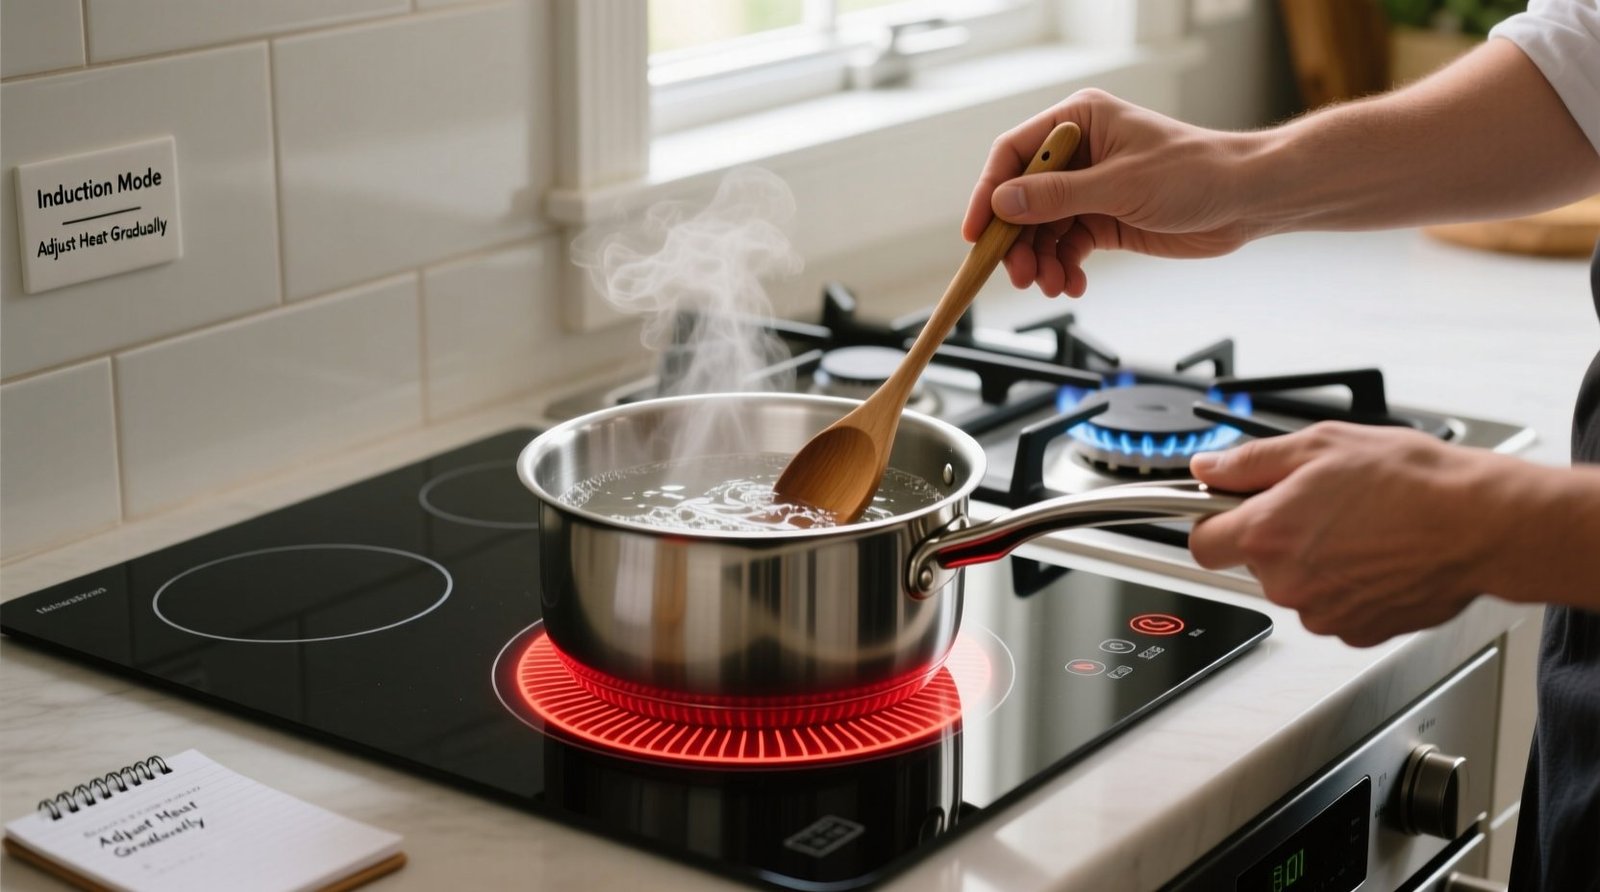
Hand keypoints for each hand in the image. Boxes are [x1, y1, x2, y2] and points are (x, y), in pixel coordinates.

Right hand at [962, 89, 1259, 297]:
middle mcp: (1078, 153)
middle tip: (1018, 274)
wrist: (1245, 200)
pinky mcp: (1103, 219)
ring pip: (1041, 229)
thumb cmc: (1195, 173)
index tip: (978, 232)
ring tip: (1050, 284)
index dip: (990, 193)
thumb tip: (1004, 203)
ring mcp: (1090, 188)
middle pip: (1022, 198)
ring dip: (1040, 261)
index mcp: (1079, 122)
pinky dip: (1063, 268)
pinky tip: (1071, 283)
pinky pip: (1066, 246)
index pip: (1014, 154)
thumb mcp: (1120, 185)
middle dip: (1017, 240)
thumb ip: (1057, 196)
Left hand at [1187, 422, 1509, 646]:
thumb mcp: (1319, 445)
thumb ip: (1250, 462)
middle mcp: (1287, 582)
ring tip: (1361, 528)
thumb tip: (1208, 468)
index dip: (1214, 522)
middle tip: (1320, 505)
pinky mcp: (1356, 631)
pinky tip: (1378, 556)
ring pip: (1296, 586)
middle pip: (1254, 563)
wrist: (1481, 524)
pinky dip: (1348, 585)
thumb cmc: (1412, 482)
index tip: (1231, 510)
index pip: (1202, 543)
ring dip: (1315, 561)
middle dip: (1276, 536)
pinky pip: (1332, 607)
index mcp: (1267, 534)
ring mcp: (1322, 612)